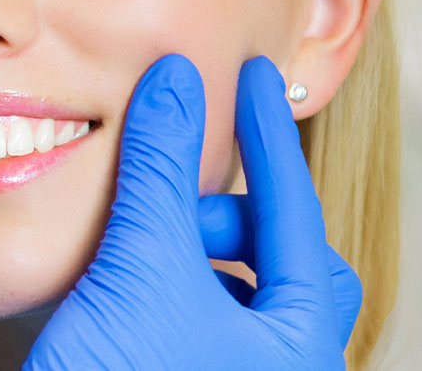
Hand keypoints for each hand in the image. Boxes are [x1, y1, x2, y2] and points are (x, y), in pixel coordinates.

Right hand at [24, 55, 362, 370]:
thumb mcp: (141, 266)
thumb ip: (160, 167)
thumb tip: (175, 84)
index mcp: (301, 345)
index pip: (296, 213)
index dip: (268, 138)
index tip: (247, 81)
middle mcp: (282, 370)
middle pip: (282, 262)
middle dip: (224, 218)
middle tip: (172, 204)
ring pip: (236, 295)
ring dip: (188, 255)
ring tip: (136, 247)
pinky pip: (197, 322)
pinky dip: (167, 287)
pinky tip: (120, 284)